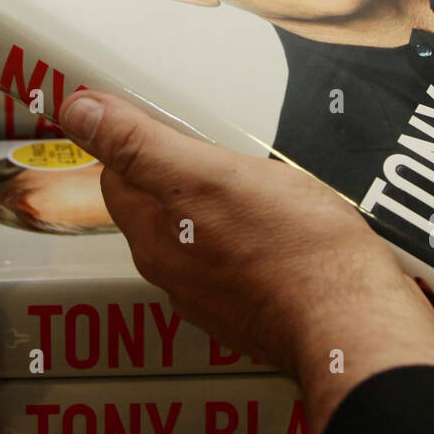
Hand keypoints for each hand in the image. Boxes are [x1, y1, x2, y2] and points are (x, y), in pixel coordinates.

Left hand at [59, 91, 433, 433]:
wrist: (355, 322)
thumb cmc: (291, 250)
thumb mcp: (208, 175)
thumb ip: (140, 145)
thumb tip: (78, 111)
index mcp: (154, 239)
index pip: (119, 176)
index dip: (139, 140)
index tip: (170, 118)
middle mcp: (177, 273)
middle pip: (161, 204)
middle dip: (185, 170)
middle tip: (226, 143)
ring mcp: (218, 296)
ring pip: (204, 231)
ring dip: (224, 202)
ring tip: (264, 179)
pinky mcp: (259, 306)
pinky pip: (244, 257)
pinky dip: (257, 234)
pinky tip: (290, 223)